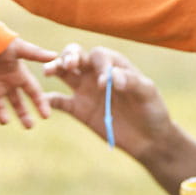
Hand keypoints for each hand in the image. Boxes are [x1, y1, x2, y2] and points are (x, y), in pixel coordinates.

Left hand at [0, 37, 55, 127]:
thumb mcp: (16, 48)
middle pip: (19, 104)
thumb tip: (55, 55)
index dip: (40, 103)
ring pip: (0, 108)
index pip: (33, 92)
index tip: (46, 116)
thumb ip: (35, 53)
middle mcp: (6, 84)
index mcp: (18, 74)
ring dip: (3, 116)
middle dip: (24, 115)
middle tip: (29, 127)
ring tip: (5, 120)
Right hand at [42, 43, 174, 156]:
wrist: (148, 138)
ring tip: (48, 71)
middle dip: (69, 56)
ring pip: (64, 73)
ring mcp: (86, 90)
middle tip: (67, 65)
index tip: (105, 84)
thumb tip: (114, 77)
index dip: (100, 66)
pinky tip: (43, 101)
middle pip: (76, 56)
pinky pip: (59, 101)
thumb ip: (132, 82)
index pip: (99, 56)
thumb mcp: (148, 93)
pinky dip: (49, 100)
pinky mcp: (79, 109)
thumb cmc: (152, 110)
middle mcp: (97, 73)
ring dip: (55, 69)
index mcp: (114, 65)